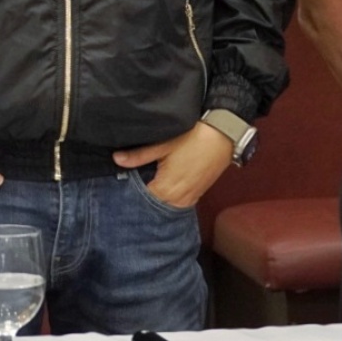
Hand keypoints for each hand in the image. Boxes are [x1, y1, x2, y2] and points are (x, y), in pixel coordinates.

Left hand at [112, 121, 234, 209]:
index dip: (129, 192)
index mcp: (166, 190)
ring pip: (165, 204)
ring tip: (142, 185)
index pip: (141, 200)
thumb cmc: (194, 138)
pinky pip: (177, 202)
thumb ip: (139, 156)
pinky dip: (167, 197)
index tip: (119, 185)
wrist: (224, 135)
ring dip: (155, 197)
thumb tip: (116, 159)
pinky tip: (160, 185)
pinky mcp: (197, 195)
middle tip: (128, 185)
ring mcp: (189, 199)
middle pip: (152, 205)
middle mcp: (178, 200)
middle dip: (141, 197)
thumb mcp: (163, 145)